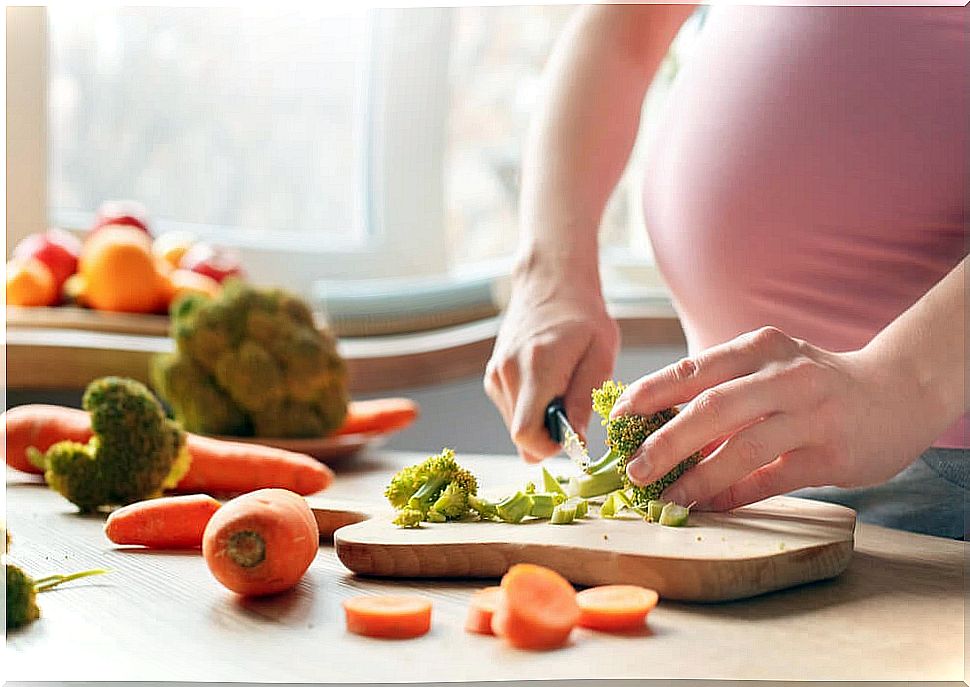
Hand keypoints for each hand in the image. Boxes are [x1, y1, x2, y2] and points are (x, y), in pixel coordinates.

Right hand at [485, 275, 618, 462]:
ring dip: (542, 421)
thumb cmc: (583, 316)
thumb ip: (584, 399)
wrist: (550, 282)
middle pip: (520, 435)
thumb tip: (577, 441)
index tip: (573, 434)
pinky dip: (532, 409)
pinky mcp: (492, 376)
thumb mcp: (600, 354)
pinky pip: (511, 411)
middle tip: (574, 407)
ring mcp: (495, 374)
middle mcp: (507, 372)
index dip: (550, 446)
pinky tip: (548, 384)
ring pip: (515, 426)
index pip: (526, 432)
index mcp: (536, 366)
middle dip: (549, 435)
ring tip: (562, 389)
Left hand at [612, 326, 933, 510]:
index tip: (619, 416)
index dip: (652, 392)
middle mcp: (785, 375)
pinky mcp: (831, 453)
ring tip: (667, 498)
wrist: (897, 391)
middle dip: (666, 441)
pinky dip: (737, 494)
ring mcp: (811, 414)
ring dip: (698, 478)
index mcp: (760, 347)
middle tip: (634, 469)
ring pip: (743, 447)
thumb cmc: (815, 382)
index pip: (695, 368)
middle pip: (712, 408)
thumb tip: (657, 426)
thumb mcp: (769, 367)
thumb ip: (722, 388)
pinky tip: (710, 506)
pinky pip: (773, 478)